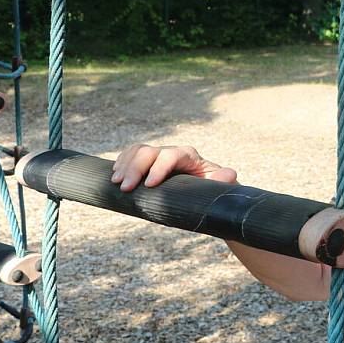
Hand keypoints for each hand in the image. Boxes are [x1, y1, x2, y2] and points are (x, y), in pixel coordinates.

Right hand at [111, 144, 237, 190]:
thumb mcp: (221, 187)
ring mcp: (158, 155)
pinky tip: (114, 174)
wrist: (204, 191)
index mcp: (189, 156)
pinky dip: (121, 162)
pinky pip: (131, 155)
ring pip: (138, 151)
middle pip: (150, 151)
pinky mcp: (148, 162)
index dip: (159, 167)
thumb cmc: (212, 190)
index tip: (149, 185)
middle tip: (125, 188)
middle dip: (136, 168)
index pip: (171, 155)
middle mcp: (171, 152)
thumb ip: (224, 181)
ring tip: (116, 183)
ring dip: (125, 165)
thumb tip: (229, 174)